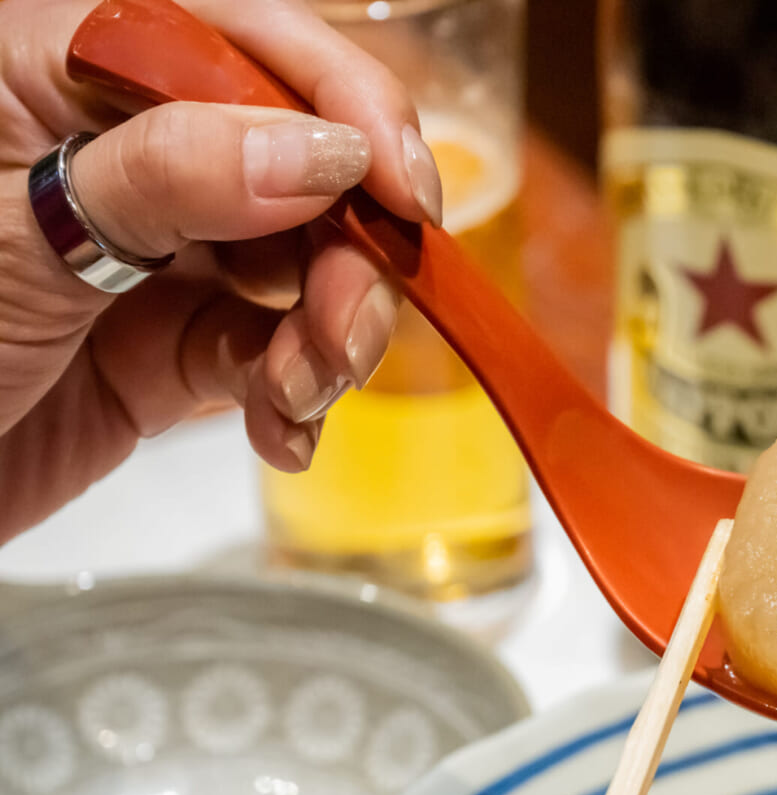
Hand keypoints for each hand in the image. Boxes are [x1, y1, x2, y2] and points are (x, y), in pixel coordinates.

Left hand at [0, 0, 441, 541]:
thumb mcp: (23, 228)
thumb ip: (176, 173)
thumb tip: (322, 152)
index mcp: (67, 68)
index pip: (244, 44)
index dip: (344, 105)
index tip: (402, 191)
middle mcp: (128, 152)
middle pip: (304, 168)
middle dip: (347, 254)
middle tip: (342, 327)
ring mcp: (159, 253)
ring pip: (308, 269)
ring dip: (331, 338)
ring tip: (297, 393)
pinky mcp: (176, 349)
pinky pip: (279, 357)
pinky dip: (300, 401)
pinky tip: (282, 431)